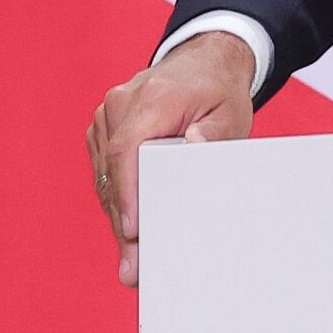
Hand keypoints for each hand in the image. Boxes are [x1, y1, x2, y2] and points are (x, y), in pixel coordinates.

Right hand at [83, 29, 258, 286]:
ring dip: (119, 216)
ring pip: (105, 178)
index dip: (126, 194)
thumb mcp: (229, 112)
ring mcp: (107, 115)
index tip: (132, 231)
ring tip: (134, 260)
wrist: (202, 63)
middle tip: (134, 269)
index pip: (127, 149)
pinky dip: (117, 199)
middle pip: (113, 173)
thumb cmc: (217, 93)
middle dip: (124, 222)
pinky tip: (132, 229)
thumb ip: (213, 134)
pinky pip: (104, 172)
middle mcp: (121, 103)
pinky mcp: (103, 129)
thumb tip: (192, 147)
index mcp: (153, 97)